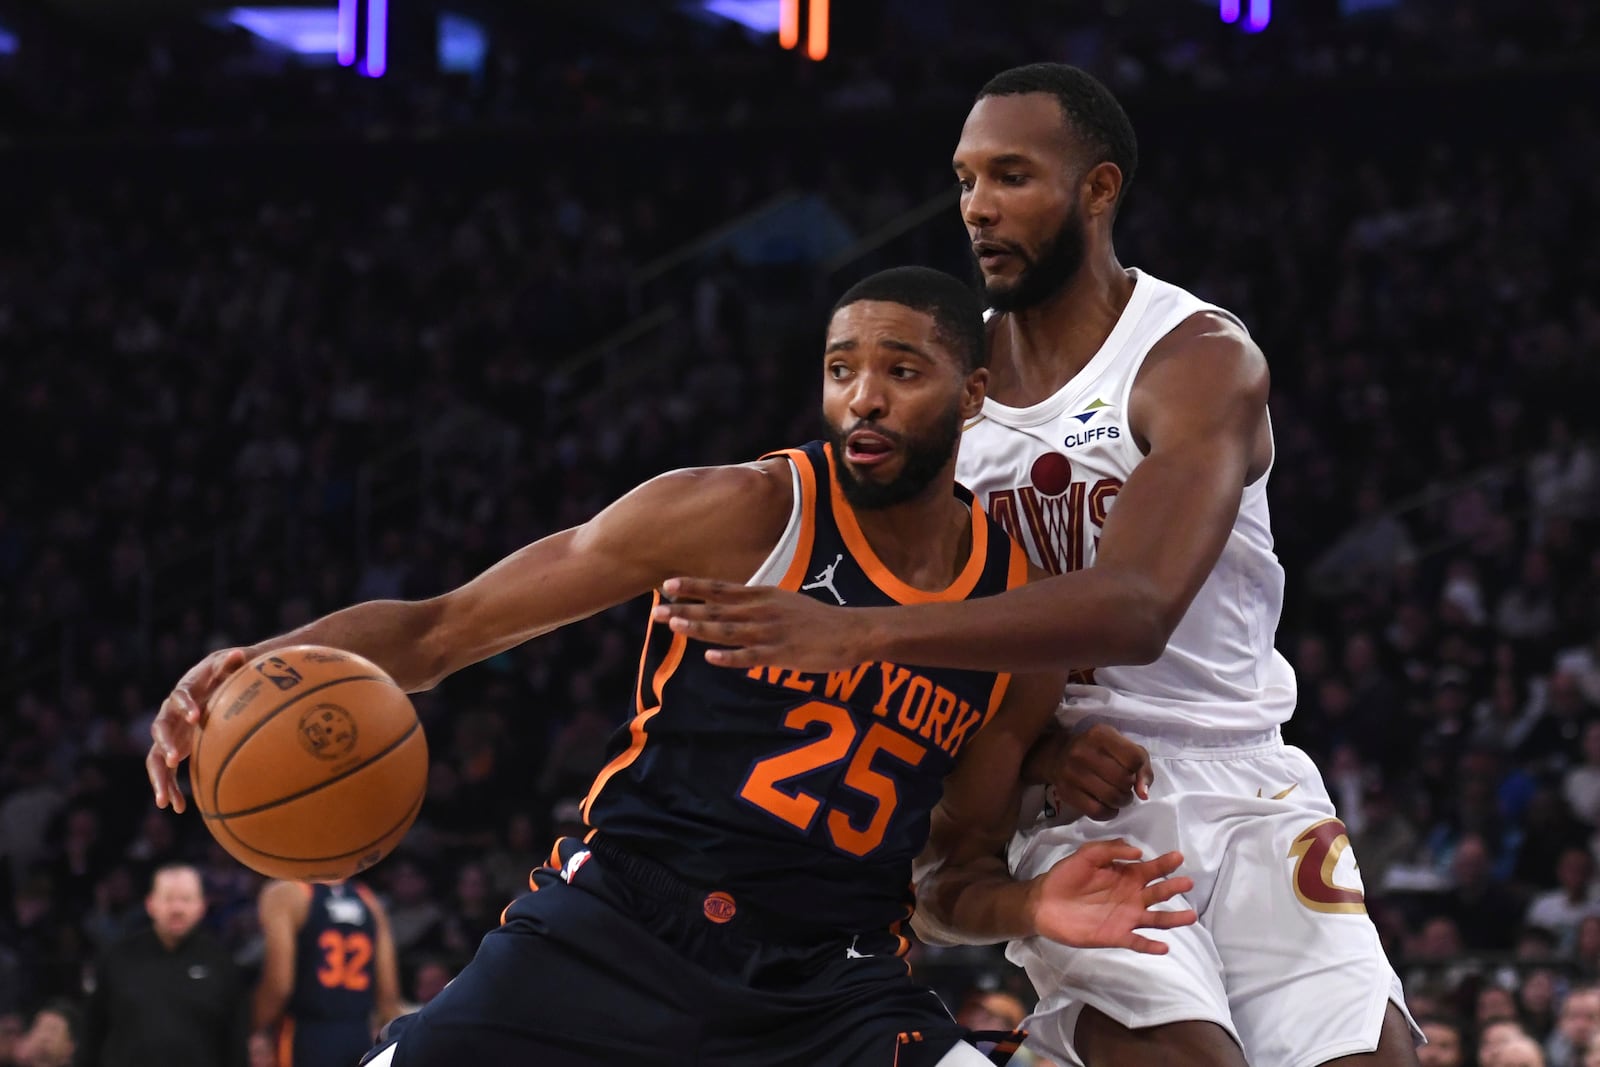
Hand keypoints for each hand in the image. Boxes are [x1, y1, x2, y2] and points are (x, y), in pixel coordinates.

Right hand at [146, 647, 247, 811]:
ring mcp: (169, 733)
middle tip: (175, 759)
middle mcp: (170, 713)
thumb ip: (232, 664)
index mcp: (185, 690)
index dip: (186, 705)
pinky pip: (167, 771)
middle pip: (159, 728)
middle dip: (165, 744)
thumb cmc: (227, 674)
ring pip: (155, 756)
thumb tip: (239, 654)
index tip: (196, 717)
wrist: (218, 684)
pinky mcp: (173, 749)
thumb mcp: (230, 666)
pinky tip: (177, 808)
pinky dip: (171, 788)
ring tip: (163, 800)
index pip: (180, 695)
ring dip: (159, 777)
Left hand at [652, 578, 879, 671]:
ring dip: (699, 628)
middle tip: (656, 611)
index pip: (721, 589)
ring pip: (728, 630)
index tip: (667, 584)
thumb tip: (729, 606)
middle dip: (685, 609)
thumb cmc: (815, 619)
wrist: (851, 632)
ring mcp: (771, 632)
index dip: (693, 587)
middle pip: (717, 609)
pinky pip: (750, 657)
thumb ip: (755, 603)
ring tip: (674, 626)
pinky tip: (710, 657)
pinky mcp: (782, 654)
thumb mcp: (783, 601)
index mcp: (763, 595)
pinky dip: (729, 657)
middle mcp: (762, 610)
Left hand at [1028, 840, 1195, 953]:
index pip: (1151, 869)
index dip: (1165, 863)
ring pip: (1156, 919)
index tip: (1178, 857)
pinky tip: (1164, 947)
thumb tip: (1138, 851)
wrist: (1044, 902)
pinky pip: (1138, 942)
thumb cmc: (1066, 876)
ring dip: (1173, 918)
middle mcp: (1132, 897)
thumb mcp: (1086, 854)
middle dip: (1173, 888)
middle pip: (1158, 893)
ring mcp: (1126, 918)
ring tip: (1190, 916)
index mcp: (1126, 876)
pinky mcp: (1116, 936)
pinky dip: (1151, 945)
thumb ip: (1111, 849)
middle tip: (1187, 883)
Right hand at [1032, 724, 1153, 820]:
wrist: (1058, 755)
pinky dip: (1109, 813)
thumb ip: (1141, 765)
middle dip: (1129, 788)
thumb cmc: (1098, 750)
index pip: (1134, 758)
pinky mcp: (1066, 792)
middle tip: (1124, 787)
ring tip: (1118, 796)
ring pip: (1111, 797)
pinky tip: (1108, 806)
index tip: (1131, 772)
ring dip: (1121, 801)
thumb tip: (1143, 793)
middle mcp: (1083, 751)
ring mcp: (1072, 772)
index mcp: (1100, 735)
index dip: (1138, 770)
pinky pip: (1097, 811)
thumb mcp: (1121, 747)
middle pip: (1123, 780)